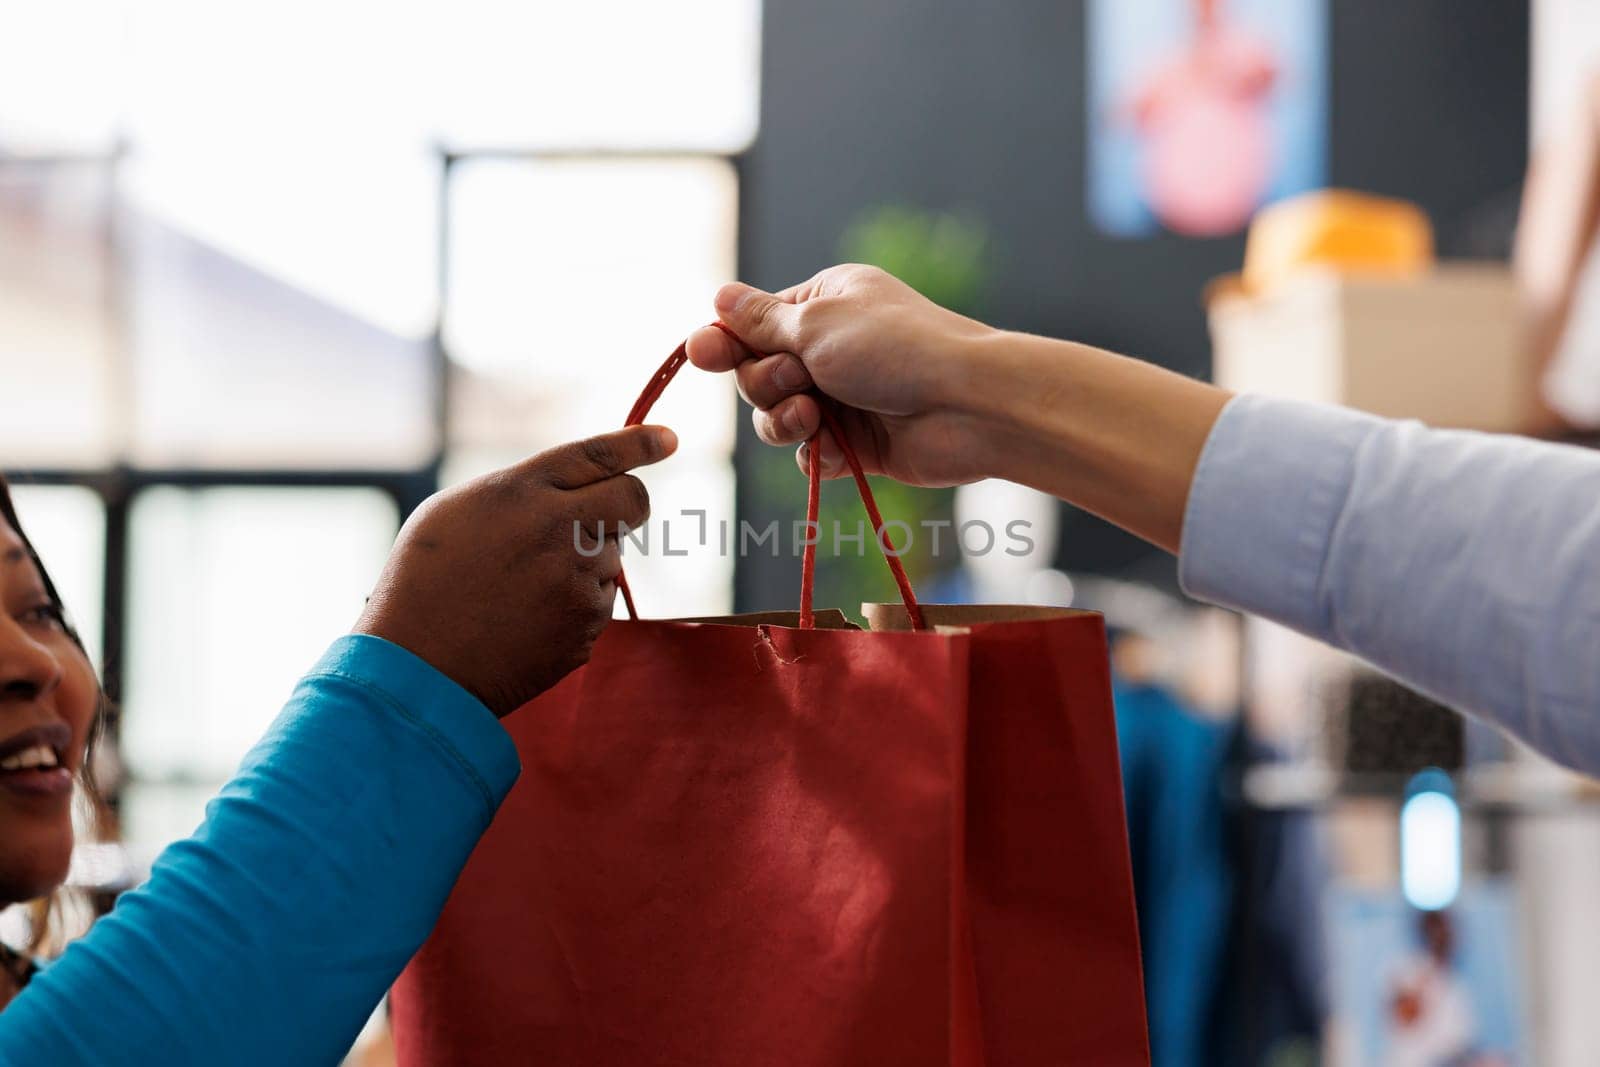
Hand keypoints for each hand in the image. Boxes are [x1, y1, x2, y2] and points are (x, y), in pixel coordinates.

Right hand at [354, 426, 676, 715]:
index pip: (599, 455)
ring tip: (526, 585)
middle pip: (632, 501)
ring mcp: (577, 583)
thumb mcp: (458, 510)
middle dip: (626, 502)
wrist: (418, 666)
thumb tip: (578, 489)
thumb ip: (523, 491)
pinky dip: (575, 606)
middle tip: (601, 515)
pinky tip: (530, 618)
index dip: (640, 443)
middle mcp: (558, 531)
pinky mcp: (586, 628)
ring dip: (586, 562)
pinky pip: (598, 603)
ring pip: (612, 556)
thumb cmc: (426, 581)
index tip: (668, 438)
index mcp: (521, 492)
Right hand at [684, 264, 1002, 486]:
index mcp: (823, 303)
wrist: (967, 405)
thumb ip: (762, 321)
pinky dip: (814, 454)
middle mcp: (830, 348)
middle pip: (758, 373)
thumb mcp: (818, 324)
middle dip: (767, 382)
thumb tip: (720, 297)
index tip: (702, 353)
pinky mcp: (856, 445)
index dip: (727, 342)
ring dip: (784, 420)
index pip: (755, 324)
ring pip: (777, 418)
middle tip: (799, 380)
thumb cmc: (896, 348)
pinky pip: (809, 455)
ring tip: (813, 419)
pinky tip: (834, 449)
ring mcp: (843, 398)